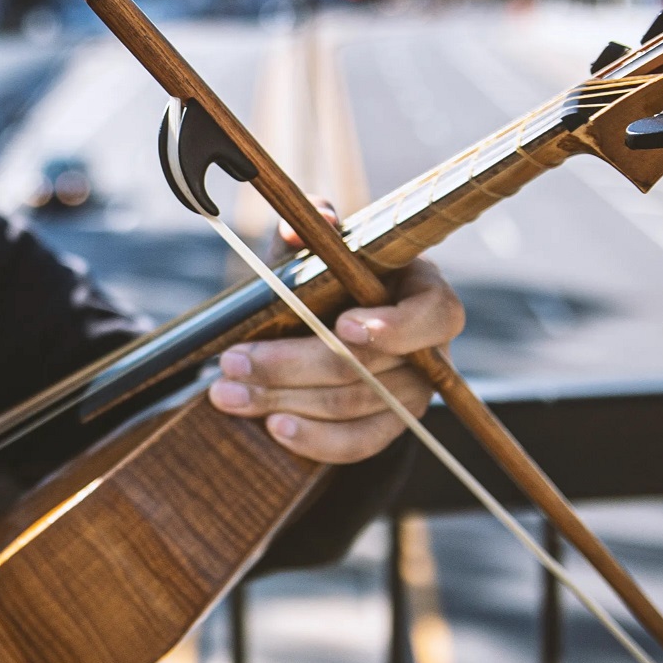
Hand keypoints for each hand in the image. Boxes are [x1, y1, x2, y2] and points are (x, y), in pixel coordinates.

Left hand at [208, 252, 463, 464]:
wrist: (322, 327)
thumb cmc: (328, 281)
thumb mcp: (318, 253)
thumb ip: (316, 230)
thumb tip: (319, 219)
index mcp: (425, 294)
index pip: (434, 314)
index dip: (394, 326)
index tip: (343, 325)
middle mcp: (430, 349)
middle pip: (371, 367)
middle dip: (294, 364)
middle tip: (234, 361)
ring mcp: (414, 394)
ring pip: (354, 406)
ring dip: (285, 400)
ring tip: (229, 392)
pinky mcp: (391, 428)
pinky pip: (358, 444)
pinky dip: (314, 439)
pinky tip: (273, 427)